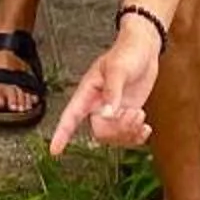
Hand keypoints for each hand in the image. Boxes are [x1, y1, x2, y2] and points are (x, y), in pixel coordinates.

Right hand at [49, 24, 162, 154]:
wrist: (144, 48)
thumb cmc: (127, 52)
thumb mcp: (118, 69)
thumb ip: (112, 92)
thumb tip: (108, 115)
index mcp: (88, 91)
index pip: (71, 116)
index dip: (62, 133)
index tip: (54, 150)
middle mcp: (98, 104)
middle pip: (100, 131)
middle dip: (118, 128)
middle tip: (134, 113)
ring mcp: (113, 111)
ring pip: (114, 137)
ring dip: (129, 131)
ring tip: (141, 115)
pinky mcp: (126, 114)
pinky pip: (127, 136)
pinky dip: (137, 137)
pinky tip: (145, 128)